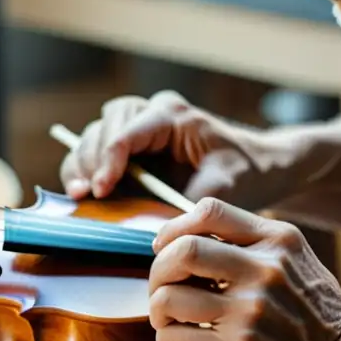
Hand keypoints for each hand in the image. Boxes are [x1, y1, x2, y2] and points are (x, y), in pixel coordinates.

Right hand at [59, 90, 318, 209]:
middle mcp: (154, 114)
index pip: (129, 129)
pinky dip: (87, 168)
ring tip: (79, 193)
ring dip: (83, 161)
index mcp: (175, 116)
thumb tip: (152, 226)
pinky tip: (83, 193)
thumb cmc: (246, 172)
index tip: (101, 189)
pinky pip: (100, 149)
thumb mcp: (223, 188)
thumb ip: (186, 203)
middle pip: (107, 124)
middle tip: (87, 192)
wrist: (261, 167)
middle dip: (92, 157)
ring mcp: (142, 127)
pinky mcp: (135, 147)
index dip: (109, 159)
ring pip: (97, 131)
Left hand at [148, 197, 340, 340]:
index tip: (165, 246)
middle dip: (159, 268)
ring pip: (170, 297)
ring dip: (158, 308)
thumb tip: (184, 236)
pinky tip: (181, 339)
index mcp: (277, 241)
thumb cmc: (314, 315)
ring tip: (168, 316)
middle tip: (161, 285)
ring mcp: (250, 314)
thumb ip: (251, 243)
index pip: (209, 210)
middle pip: (183, 251)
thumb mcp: (296, 261)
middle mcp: (264, 272)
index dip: (174, 227)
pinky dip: (167, 337)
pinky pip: (174, 336)